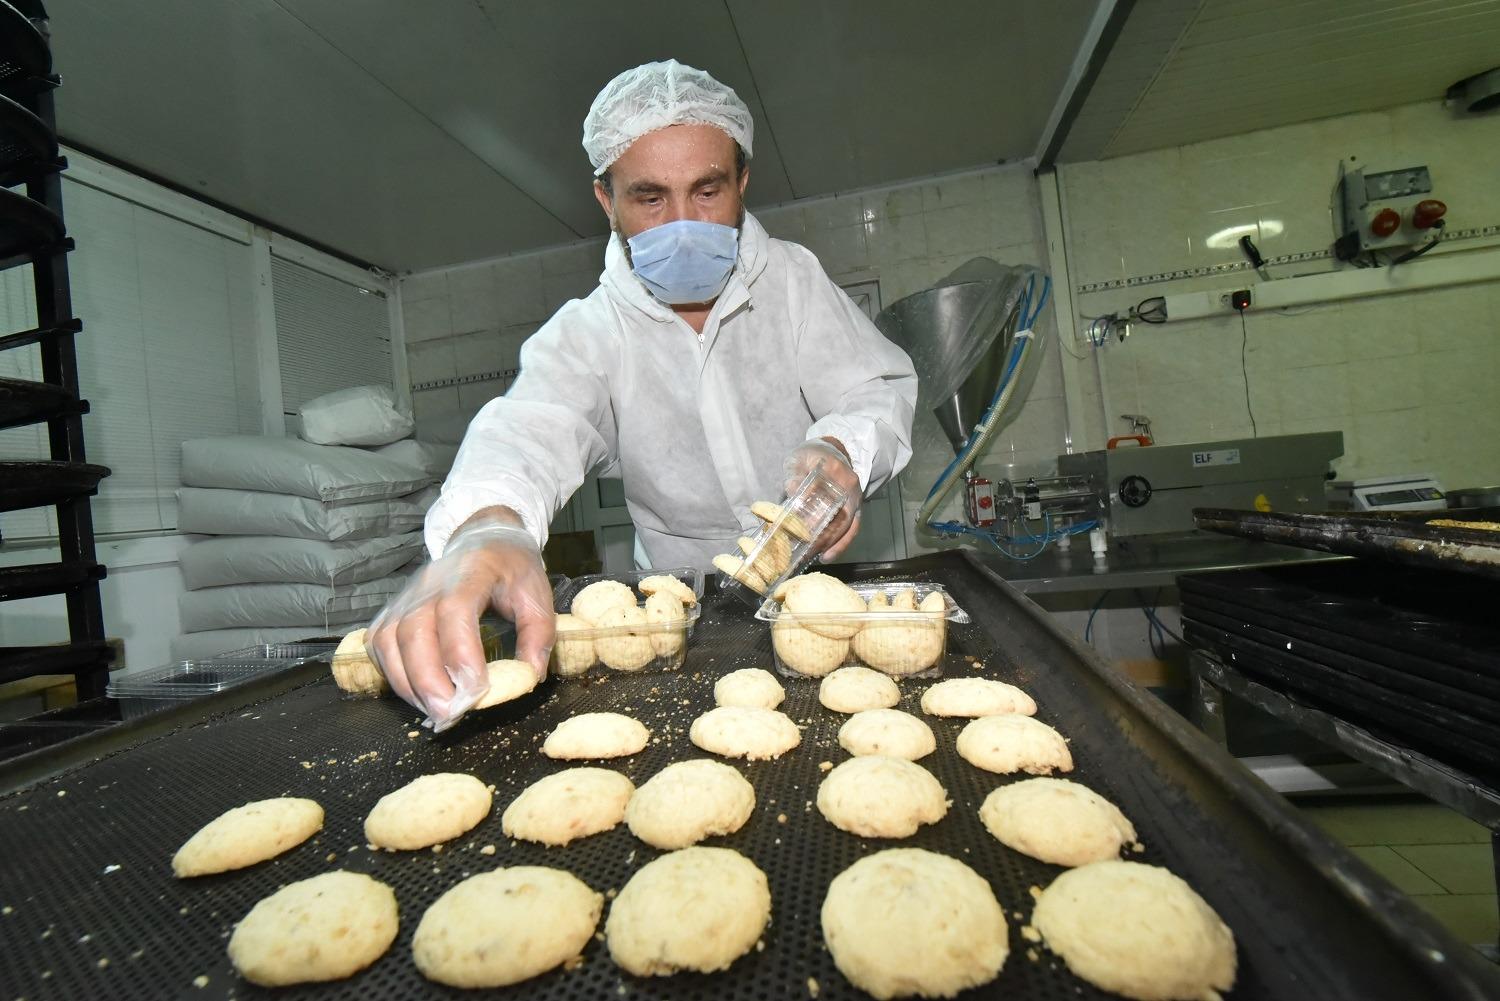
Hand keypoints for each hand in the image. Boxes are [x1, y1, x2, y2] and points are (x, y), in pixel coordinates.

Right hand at [366, 508, 554, 730]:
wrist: (482, 539)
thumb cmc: (511, 569)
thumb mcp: (538, 594)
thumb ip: (538, 635)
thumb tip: (529, 676)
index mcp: (470, 573)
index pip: (454, 611)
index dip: (461, 654)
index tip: (476, 691)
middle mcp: (429, 583)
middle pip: (413, 631)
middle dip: (428, 680)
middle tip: (449, 714)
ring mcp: (405, 595)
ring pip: (388, 641)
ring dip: (407, 683)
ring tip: (434, 710)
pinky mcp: (391, 609)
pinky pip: (378, 644)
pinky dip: (391, 673)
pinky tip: (416, 692)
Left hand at [783, 438, 861, 560]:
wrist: (834, 449)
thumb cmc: (813, 454)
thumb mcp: (799, 458)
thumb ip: (795, 472)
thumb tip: (793, 490)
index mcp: (835, 471)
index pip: (824, 497)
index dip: (812, 516)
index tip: (798, 531)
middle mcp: (850, 486)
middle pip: (840, 518)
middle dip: (823, 539)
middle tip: (804, 553)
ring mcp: (856, 498)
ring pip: (848, 527)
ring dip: (832, 545)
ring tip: (815, 557)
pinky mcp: (856, 508)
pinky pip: (852, 529)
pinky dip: (841, 544)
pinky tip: (827, 555)